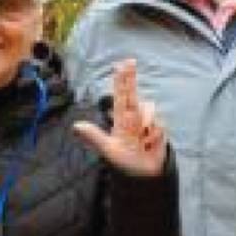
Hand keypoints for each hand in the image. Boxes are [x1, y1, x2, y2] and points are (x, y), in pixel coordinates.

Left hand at [73, 58, 168, 176]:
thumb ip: (95, 137)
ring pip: (148, 109)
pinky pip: (158, 124)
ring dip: (144, 125)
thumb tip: (77, 126)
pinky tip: (149, 144)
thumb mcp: (108, 150)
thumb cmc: (125, 160)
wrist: (143, 173)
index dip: (121, 80)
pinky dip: (153, 135)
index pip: (120, 95)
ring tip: (141, 141)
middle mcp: (134, 116)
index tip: (121, 65)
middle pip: (133, 92)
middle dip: (131, 77)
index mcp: (120, 118)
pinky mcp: (158, 128)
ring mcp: (146, 121)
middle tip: (130, 61)